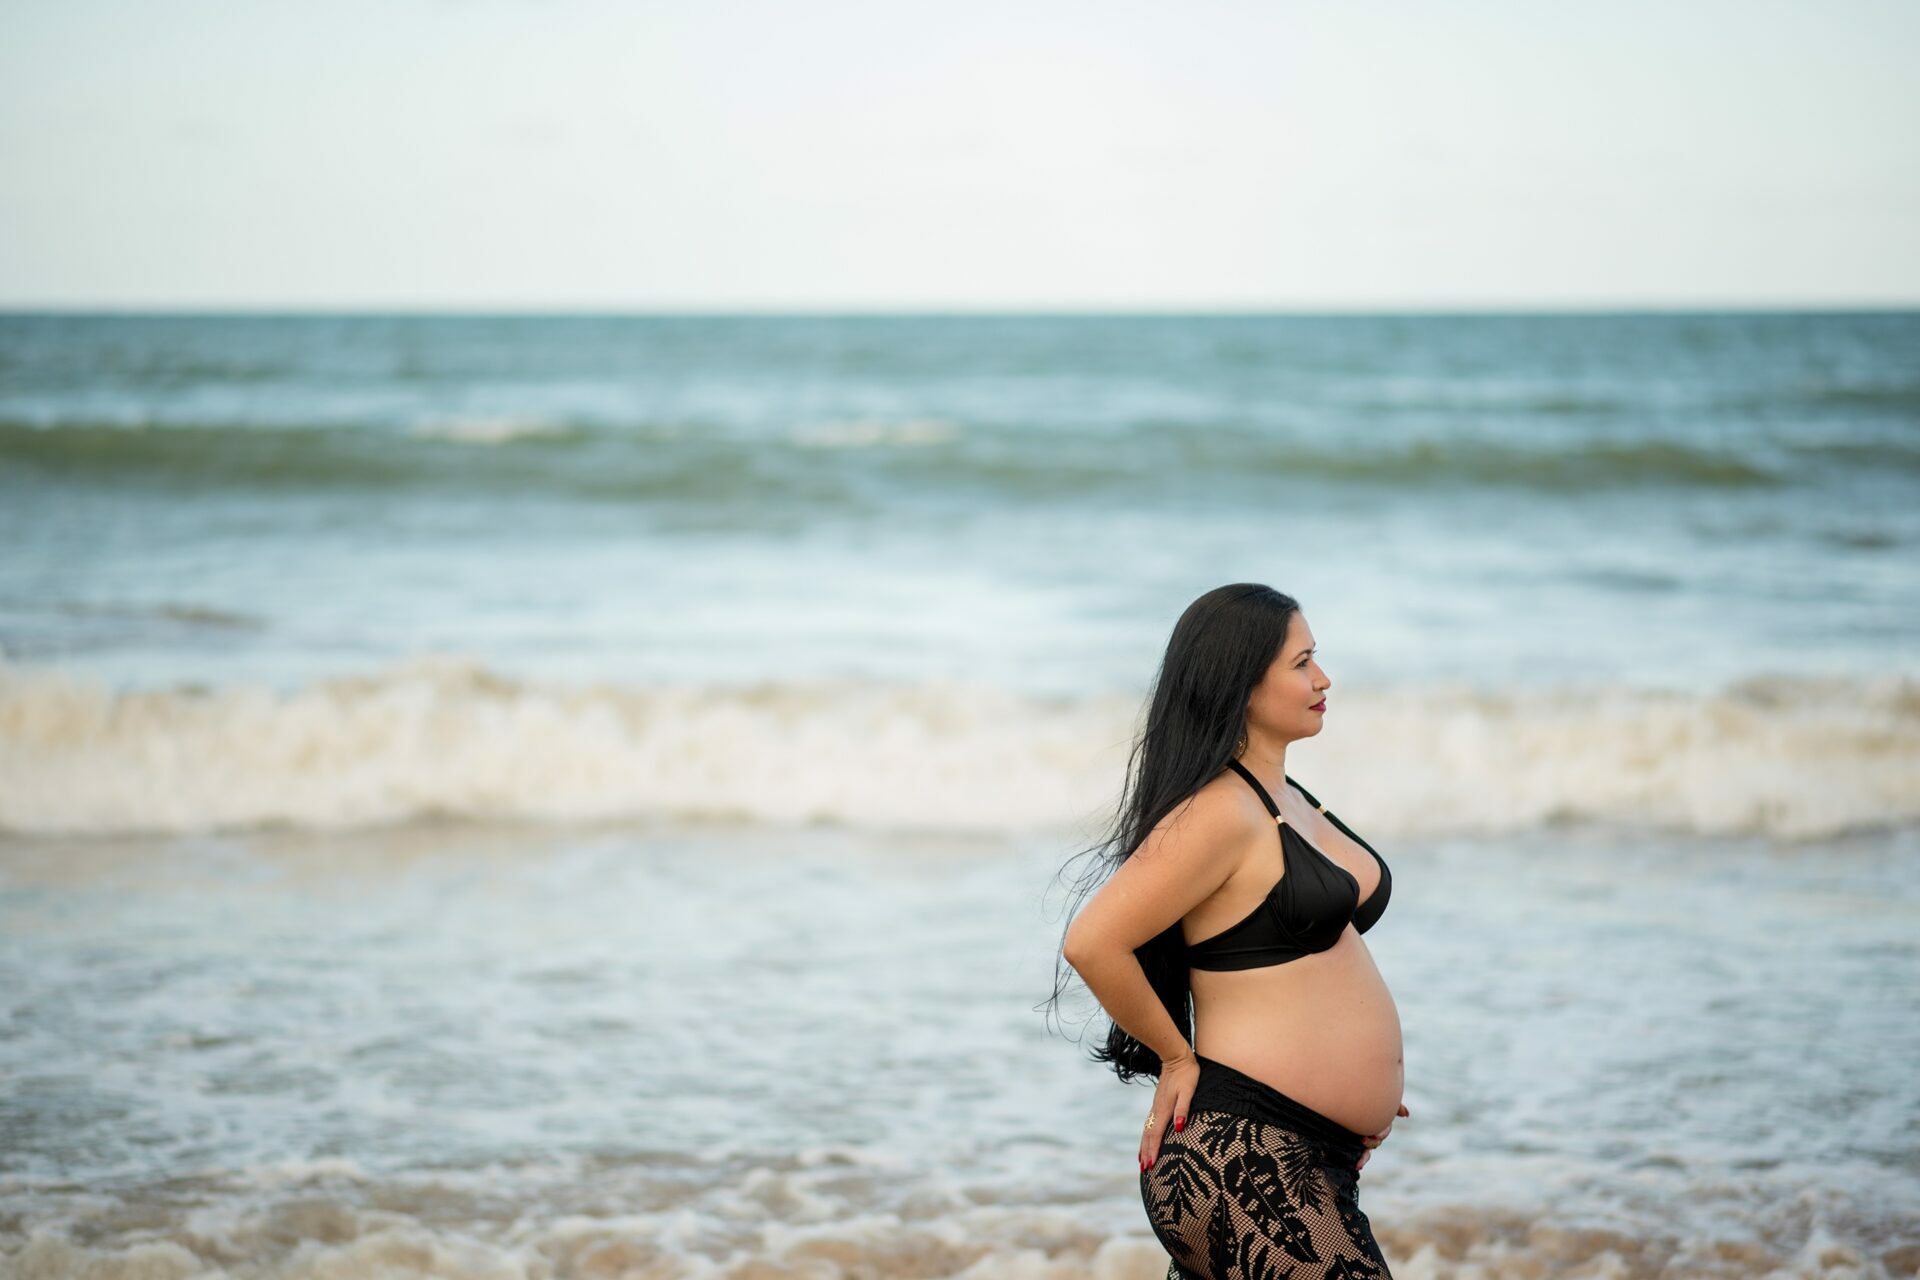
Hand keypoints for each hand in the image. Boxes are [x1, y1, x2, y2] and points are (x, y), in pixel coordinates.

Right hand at [1139, 1048, 1200, 1171]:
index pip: (1157, 1135)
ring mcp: (1156, 1106)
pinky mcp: (1157, 1103)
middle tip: (1145, 1171)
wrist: (1176, 1056)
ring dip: (1144, 1146)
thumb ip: (1183, 1109)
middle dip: (1146, 1153)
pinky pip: (1149, 1124)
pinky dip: (1146, 1135)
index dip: (1154, 1151)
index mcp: (1165, 1109)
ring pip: (1147, 1130)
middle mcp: (1157, 1110)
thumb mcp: (1189, 1091)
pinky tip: (1147, 1138)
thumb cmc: (1187, 1074)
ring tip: (1142, 1160)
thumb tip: (1178, 1128)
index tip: (1150, 1166)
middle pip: (1149, 1135)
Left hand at [1354, 1102, 1409, 1170]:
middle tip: (1363, 1139)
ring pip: (1369, 1150)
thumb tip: (1406, 1114)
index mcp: (1379, 1123)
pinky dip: (1362, 1161)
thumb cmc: (1369, 1097)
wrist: (1349, 1097)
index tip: (1374, 1134)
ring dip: (1366, 1153)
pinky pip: (1362, 1155)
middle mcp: (1372, 1132)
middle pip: (1377, 1142)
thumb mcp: (1381, 1100)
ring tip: (1359, 1148)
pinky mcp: (1354, 1143)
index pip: (1383, 1132)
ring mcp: (1364, 1139)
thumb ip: (1394, 1106)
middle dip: (1372, 1142)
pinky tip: (1358, 1166)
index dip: (1380, 1134)